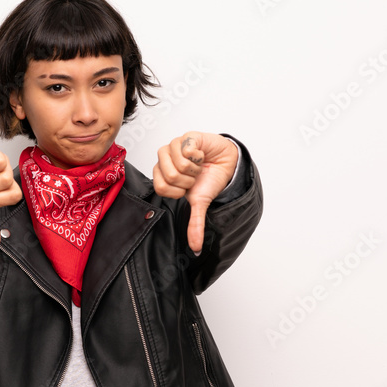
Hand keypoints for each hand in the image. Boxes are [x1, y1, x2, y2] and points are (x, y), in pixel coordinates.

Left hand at [152, 131, 237, 253]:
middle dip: (188, 180)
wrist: (226, 162)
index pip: (160, 187)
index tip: (187, 188)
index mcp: (161, 174)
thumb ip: (195, 224)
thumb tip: (196, 249)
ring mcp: (174, 146)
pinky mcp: (186, 136)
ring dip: (195, 168)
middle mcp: (164, 159)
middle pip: (169, 176)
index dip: (178, 191)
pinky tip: (202, 155)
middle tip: (194, 176)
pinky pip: (188, 149)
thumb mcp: (200, 203)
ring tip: (199, 166)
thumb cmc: (209, 178)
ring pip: (179, 163)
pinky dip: (200, 155)